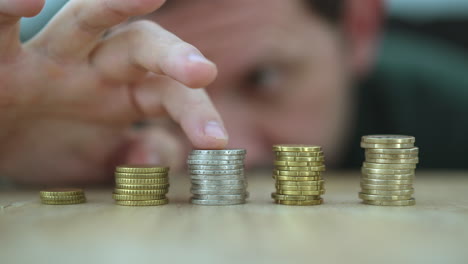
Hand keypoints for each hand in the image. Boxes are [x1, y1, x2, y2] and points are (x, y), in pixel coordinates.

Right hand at [0, 0, 227, 184]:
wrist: (1, 139)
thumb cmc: (54, 145)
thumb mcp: (100, 160)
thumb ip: (134, 157)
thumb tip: (160, 157)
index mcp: (126, 92)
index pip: (170, 92)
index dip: (196, 111)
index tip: (216, 140)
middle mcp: (96, 66)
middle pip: (142, 45)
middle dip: (174, 56)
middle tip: (202, 72)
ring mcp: (52, 56)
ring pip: (86, 19)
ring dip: (115, 5)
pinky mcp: (0, 57)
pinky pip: (1, 26)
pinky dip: (9, 10)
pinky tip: (27, 2)